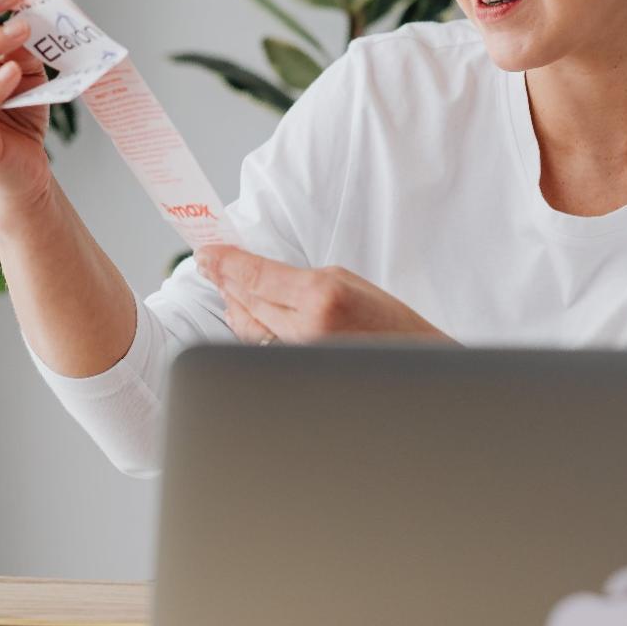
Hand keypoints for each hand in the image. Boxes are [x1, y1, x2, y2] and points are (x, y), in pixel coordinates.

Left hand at [198, 245, 454, 344]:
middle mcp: (305, 330)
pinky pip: (260, 347)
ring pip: (247, 327)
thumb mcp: (347, 282)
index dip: (226, 262)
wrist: (418, 364)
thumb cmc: (389, 324)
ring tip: (226, 284)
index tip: (208, 252)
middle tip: (209, 263)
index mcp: (321, 297)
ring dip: (233, 303)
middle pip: (245, 300)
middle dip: (224, 279)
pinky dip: (248, 328)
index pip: (256, 276)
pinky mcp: (298, 374)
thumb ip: (298, 280)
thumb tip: (254, 275)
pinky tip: (245, 314)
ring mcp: (299, 357)